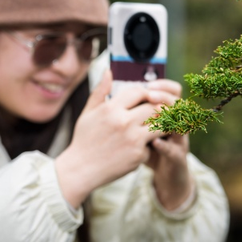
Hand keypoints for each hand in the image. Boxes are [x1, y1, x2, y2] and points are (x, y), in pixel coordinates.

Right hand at [54, 71, 177, 207]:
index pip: (139, 91)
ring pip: (160, 123)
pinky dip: (151, 144)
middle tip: (156, 111)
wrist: (80, 170)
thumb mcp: (88, 112)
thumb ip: (100, 91)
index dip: (145, 93)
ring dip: (161, 123)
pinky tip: (145, 145)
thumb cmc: (84, 139)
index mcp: (111, 108)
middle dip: (156, 107)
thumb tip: (108, 71)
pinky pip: (154, 143)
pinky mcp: (139, 155)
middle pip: (153, 106)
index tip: (145, 98)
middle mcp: (124, 122)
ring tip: (157, 124)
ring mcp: (133, 139)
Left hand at [140, 79, 193, 210]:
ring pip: (181, 124)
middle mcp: (176, 123)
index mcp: (167, 113)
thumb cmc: (145, 146)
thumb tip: (112, 84)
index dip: (162, 86)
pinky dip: (165, 146)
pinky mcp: (178, 157)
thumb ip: (127, 107)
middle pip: (177, 104)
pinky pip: (174, 150)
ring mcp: (179, 140)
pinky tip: (155, 143)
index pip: (172, 91)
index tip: (147, 84)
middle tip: (150, 95)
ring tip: (155, 114)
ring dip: (169, 118)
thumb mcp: (137, 126)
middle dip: (164, 97)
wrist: (163, 173)